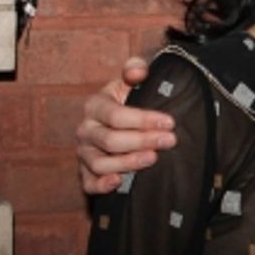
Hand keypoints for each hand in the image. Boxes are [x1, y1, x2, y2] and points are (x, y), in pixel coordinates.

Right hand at [77, 57, 175, 194]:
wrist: (119, 121)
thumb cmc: (128, 100)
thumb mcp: (131, 81)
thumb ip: (135, 69)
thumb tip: (138, 71)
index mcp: (95, 106)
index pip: (116, 114)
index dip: (143, 119)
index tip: (169, 122)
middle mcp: (86, 130)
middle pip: (110, 140)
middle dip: (142, 140)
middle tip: (170, 140)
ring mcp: (84, 153)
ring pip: (101, 163)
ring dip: (128, 162)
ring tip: (153, 158)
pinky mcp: (86, 172)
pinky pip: (88, 183)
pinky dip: (101, 185)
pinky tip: (118, 181)